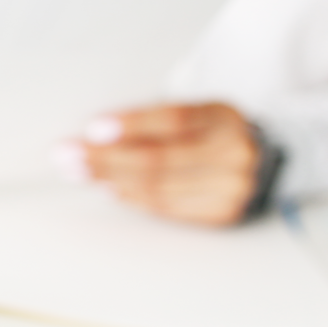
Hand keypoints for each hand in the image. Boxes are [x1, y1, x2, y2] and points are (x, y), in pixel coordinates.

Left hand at [78, 103, 258, 225]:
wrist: (258, 160)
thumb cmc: (211, 132)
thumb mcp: (192, 112)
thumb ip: (153, 119)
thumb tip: (98, 135)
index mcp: (222, 117)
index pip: (173, 119)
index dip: (131, 125)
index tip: (93, 129)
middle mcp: (232, 152)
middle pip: (160, 159)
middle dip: (107, 158)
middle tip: (69, 156)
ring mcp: (230, 187)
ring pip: (158, 187)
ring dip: (111, 180)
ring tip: (80, 172)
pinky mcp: (221, 214)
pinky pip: (166, 207)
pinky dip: (133, 197)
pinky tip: (110, 188)